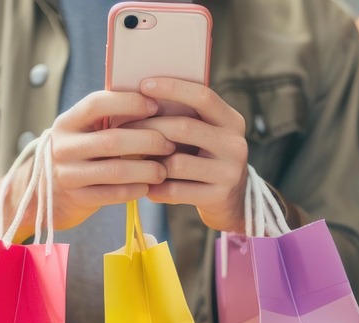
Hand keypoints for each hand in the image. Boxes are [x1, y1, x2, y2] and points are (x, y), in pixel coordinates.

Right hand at [3, 90, 175, 233]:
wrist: (49, 193)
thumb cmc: (83, 153)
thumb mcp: (86, 131)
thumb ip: (110, 117)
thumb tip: (157, 97)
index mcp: (67, 122)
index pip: (97, 104)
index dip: (128, 102)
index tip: (155, 105)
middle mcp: (64, 147)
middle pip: (112, 140)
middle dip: (147, 140)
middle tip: (170, 143)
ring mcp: (68, 175)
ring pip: (116, 170)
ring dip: (146, 169)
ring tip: (164, 169)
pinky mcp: (78, 199)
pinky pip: (114, 194)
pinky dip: (136, 189)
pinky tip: (150, 185)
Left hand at [121, 78, 249, 233]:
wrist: (231, 200)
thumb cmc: (204, 157)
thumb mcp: (204, 133)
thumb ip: (182, 116)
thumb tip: (138, 96)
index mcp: (231, 121)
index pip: (203, 96)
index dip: (173, 88)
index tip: (143, 85)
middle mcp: (235, 144)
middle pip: (184, 128)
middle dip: (149, 126)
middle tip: (122, 127)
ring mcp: (229, 172)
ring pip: (177, 163)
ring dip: (150, 161)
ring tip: (132, 158)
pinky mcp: (218, 197)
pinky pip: (176, 190)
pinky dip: (155, 186)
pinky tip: (144, 183)